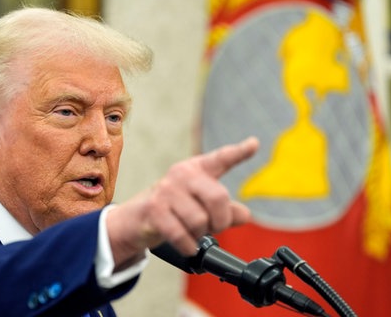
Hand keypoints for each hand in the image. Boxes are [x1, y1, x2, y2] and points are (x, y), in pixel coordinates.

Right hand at [106, 137, 258, 268]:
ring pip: (200, 220)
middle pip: (218, 198)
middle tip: (214, 227)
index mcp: (196, 169)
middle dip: (221, 220)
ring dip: (201, 235)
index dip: (239, 152)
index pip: (221, 159)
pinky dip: (189, 246)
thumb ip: (226, 209)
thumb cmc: (173, 209)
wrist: (137, 218)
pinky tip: (188, 246)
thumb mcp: (201, 205)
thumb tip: (245, 215)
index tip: (254, 145)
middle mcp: (182, 175)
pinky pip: (181, 234)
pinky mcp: (154, 209)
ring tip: (193, 234)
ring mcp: (166, 191)